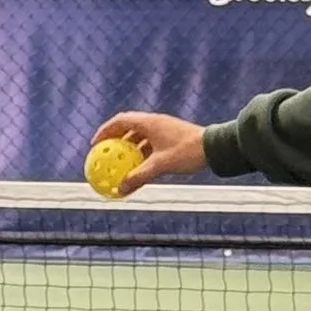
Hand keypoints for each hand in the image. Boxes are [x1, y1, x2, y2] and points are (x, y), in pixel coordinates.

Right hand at [92, 110, 207, 190]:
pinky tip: (140, 167)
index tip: (95, 145)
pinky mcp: (171, 137)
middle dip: (114, 139)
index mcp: (149, 122)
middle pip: (128, 127)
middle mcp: (155, 122)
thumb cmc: (187, 152)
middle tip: (104, 153)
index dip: (104, 131)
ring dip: (129, 147)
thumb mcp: (160, 166)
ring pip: (140, 136)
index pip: (120, 121)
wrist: (215, 148)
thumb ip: (138, 177)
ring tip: (120, 162)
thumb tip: (119, 189)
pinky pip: (151, 143)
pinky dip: (142, 152)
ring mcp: (164, 129)